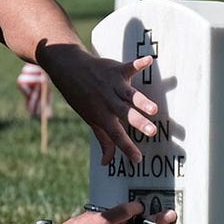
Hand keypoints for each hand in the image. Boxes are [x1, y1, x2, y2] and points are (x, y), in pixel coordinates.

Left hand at [42, 45, 159, 164]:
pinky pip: (128, 67)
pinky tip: (148, 61)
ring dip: (142, 101)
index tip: (138, 159)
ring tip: (154, 109)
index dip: (126, 148)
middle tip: (152, 132)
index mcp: (102, 116)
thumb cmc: (82, 97)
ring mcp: (112, 85)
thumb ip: (103, 140)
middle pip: (125, 114)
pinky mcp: (116, 70)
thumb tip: (107, 162)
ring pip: (129, 95)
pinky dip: (138, 64)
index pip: (116, 135)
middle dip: (139, 123)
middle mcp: (108, 102)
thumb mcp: (91, 119)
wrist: (69, 69)